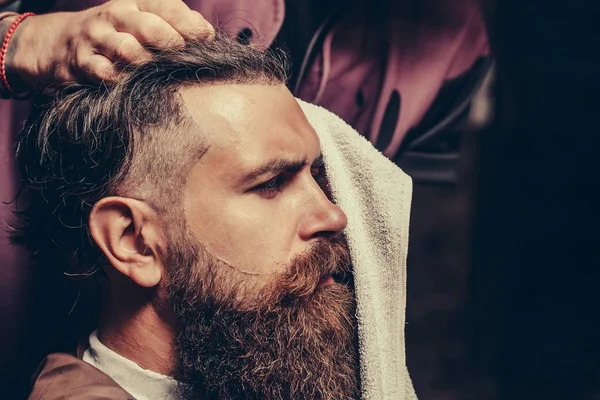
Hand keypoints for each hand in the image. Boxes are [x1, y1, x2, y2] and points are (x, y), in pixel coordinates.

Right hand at [6, 0, 213, 88]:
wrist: (60, 42)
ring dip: (147, 66)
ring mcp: (98, 39)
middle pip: (150, 28)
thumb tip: (208, 34)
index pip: (169, 8)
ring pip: (128, 51)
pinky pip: (106, 75)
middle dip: (171, 45)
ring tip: (157, 75)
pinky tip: (134, 87)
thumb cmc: (119, 33)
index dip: (191, 27)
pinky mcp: (82, 63)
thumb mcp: (145, 19)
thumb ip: (178, 23)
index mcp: (138, 3)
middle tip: (180, 60)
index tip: (206, 41)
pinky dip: (123, 82)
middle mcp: (117, 16)